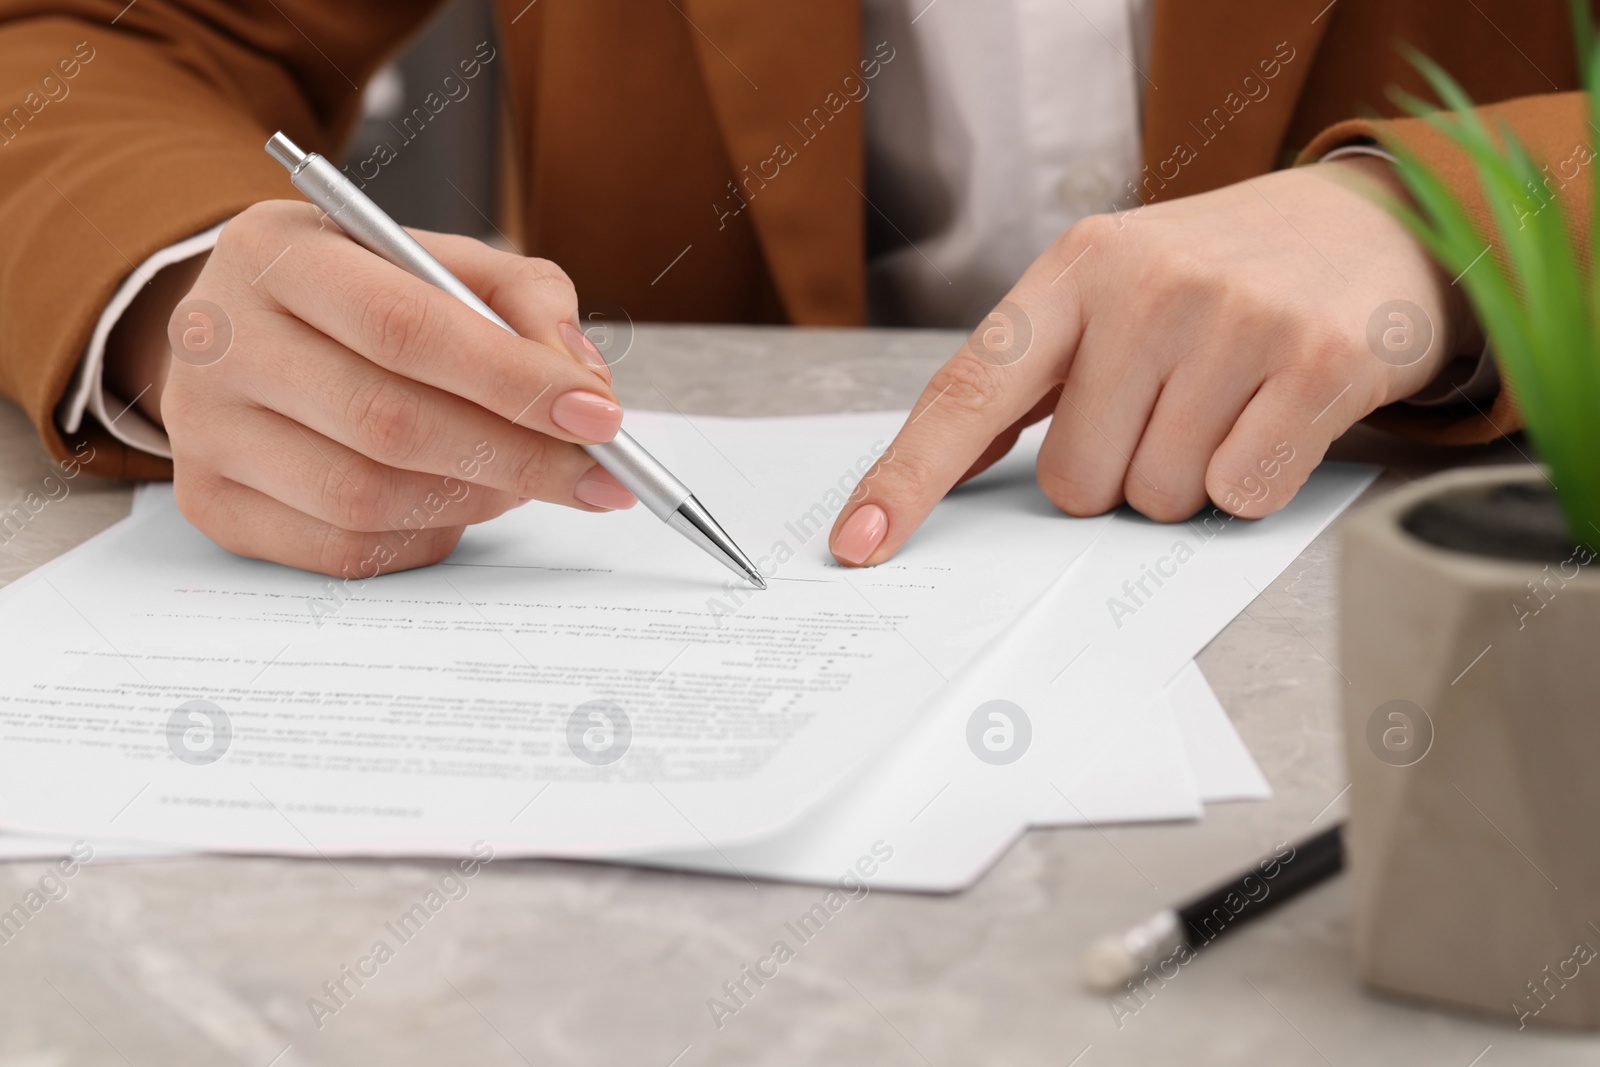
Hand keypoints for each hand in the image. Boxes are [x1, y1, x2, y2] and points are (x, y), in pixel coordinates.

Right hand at [135, 200, 632, 575]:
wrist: (245, 331)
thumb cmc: (362, 295)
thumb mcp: (439, 260)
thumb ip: (524, 298)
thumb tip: (582, 381)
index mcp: (273, 251)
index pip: (405, 327)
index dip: (513, 379)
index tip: (598, 415)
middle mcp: (216, 337)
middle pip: (388, 422)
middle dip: (516, 456)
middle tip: (593, 473)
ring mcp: (202, 430)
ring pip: (366, 497)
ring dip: (474, 498)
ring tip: (522, 477)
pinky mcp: (211, 505)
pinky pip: (344, 550)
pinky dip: (426, 534)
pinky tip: (457, 502)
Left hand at [829, 157, 1478, 564]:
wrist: (1371, 222)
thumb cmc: (1218, 275)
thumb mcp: (1112, 289)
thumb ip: (1030, 373)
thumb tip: (947, 465)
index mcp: (1075, 269)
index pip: (968, 391)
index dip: (907, 477)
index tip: (859, 541)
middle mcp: (1146, 285)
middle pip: (1077, 482)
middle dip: (1120, 473)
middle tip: (1170, 407)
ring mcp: (1234, 320)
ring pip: (1159, 496)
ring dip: (1188, 478)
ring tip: (1227, 401)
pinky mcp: (1317, 362)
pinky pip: (1240, 495)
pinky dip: (1253, 481)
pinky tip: (1274, 416)